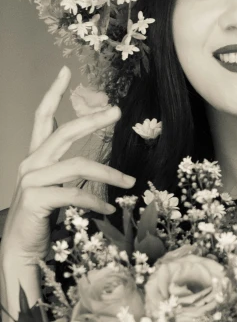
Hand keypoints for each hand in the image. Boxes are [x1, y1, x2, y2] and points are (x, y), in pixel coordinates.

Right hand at [1, 66, 134, 265]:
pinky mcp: (37, 199)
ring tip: (130, 182)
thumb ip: (68, 171)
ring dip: (109, 173)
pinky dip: (97, 200)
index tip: (65, 71)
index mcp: (35, 157)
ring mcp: (31, 180)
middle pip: (64, 132)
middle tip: (117, 111)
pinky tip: (110, 209)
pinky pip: (75, 194)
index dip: (53, 93)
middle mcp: (30, 163)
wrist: (20, 250)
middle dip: (92, 120)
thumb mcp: (56, 188)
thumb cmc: (42, 219)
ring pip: (77, 165)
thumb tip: (97, 164)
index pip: (43, 117)